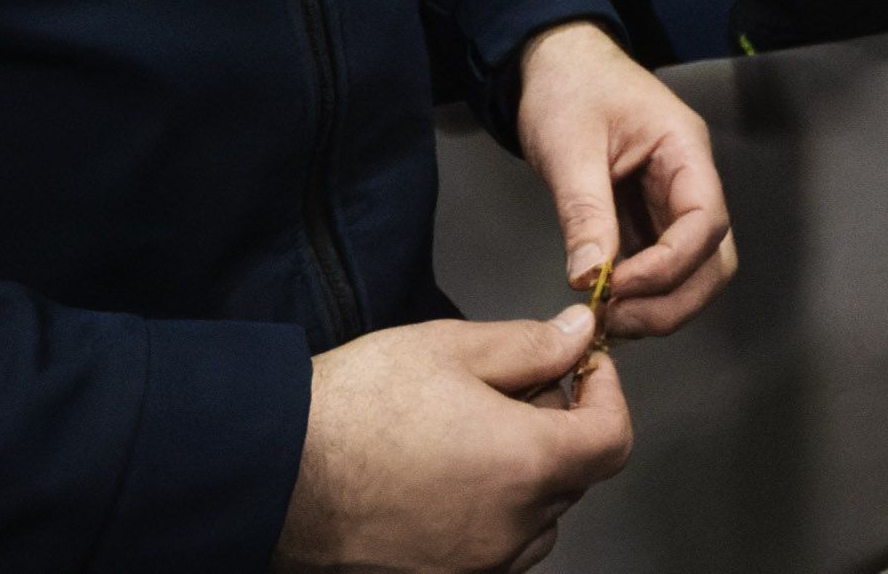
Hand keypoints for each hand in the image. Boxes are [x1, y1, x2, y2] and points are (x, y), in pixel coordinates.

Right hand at [277, 309, 629, 572]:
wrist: (274, 471)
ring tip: (465, 434)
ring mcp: (478, 566)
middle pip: (573, 476)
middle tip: (505, 388)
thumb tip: (579, 336)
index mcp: (527, 465)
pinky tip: (441, 477)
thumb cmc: (355, 408)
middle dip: (557, 426)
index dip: (606, 394)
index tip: (581, 368)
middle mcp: (513, 528)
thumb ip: (530, 345)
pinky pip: (494, 549)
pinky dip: (490, 513)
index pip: (612, 439)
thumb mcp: (450, 349)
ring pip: (536, 518)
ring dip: (524, 476)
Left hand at [513, 21, 735, 338]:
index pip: (706, 221)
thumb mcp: (570, 147)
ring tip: (610, 318)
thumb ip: (585, 212)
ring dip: (660, 304)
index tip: (618, 287)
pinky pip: (659, 265)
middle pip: (713, 258)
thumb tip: (588, 278)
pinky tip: (608, 305)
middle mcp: (689, 180)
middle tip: (618, 320)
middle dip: (673, 299)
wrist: (553, 63)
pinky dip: (641, 294)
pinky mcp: (646, 217)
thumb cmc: (567, 87)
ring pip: (694, 270)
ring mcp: (670, 201)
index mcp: (684, 150)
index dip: (669, 265)